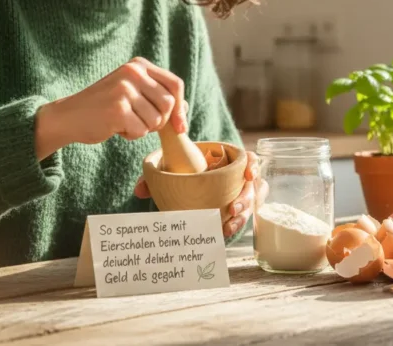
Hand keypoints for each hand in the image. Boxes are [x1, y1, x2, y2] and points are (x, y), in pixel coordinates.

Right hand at [35, 57, 186, 160]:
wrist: (68, 116)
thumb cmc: (104, 107)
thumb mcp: (132, 94)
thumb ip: (157, 97)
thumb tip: (185, 108)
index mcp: (138, 65)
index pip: (175, 84)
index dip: (180, 108)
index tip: (180, 126)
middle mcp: (133, 72)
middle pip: (169, 104)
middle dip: (160, 121)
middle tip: (140, 123)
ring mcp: (124, 89)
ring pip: (156, 120)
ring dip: (143, 128)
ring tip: (123, 122)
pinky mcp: (117, 109)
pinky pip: (141, 130)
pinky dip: (131, 135)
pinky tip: (115, 127)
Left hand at [134, 150, 263, 237]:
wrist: (182, 183)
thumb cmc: (182, 171)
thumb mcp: (170, 169)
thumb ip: (155, 178)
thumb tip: (139, 191)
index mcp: (228, 161)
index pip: (250, 159)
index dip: (253, 166)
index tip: (248, 175)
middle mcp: (238, 178)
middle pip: (253, 187)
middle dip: (246, 199)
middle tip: (232, 209)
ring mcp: (240, 195)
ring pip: (251, 206)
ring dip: (242, 217)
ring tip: (227, 228)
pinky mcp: (236, 211)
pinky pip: (245, 217)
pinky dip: (237, 224)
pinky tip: (225, 233)